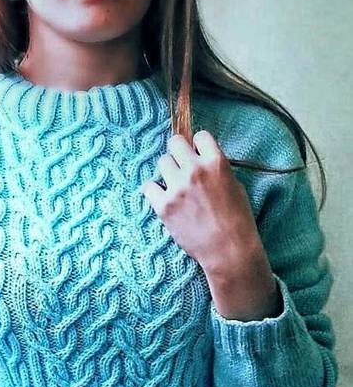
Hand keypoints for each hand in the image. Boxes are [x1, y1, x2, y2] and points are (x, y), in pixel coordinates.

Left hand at [139, 130, 261, 275]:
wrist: (228, 250)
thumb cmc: (237, 220)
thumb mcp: (235, 186)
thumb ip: (216, 169)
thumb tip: (200, 159)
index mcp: (216, 162)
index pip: (199, 136)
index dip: (198, 146)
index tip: (197, 156)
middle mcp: (195, 170)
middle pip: (174, 143)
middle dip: (178, 153)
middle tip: (182, 168)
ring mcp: (177, 188)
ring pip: (162, 162)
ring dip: (168, 172)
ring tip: (175, 187)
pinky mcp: (164, 206)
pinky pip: (149, 187)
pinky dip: (154, 191)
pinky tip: (162, 198)